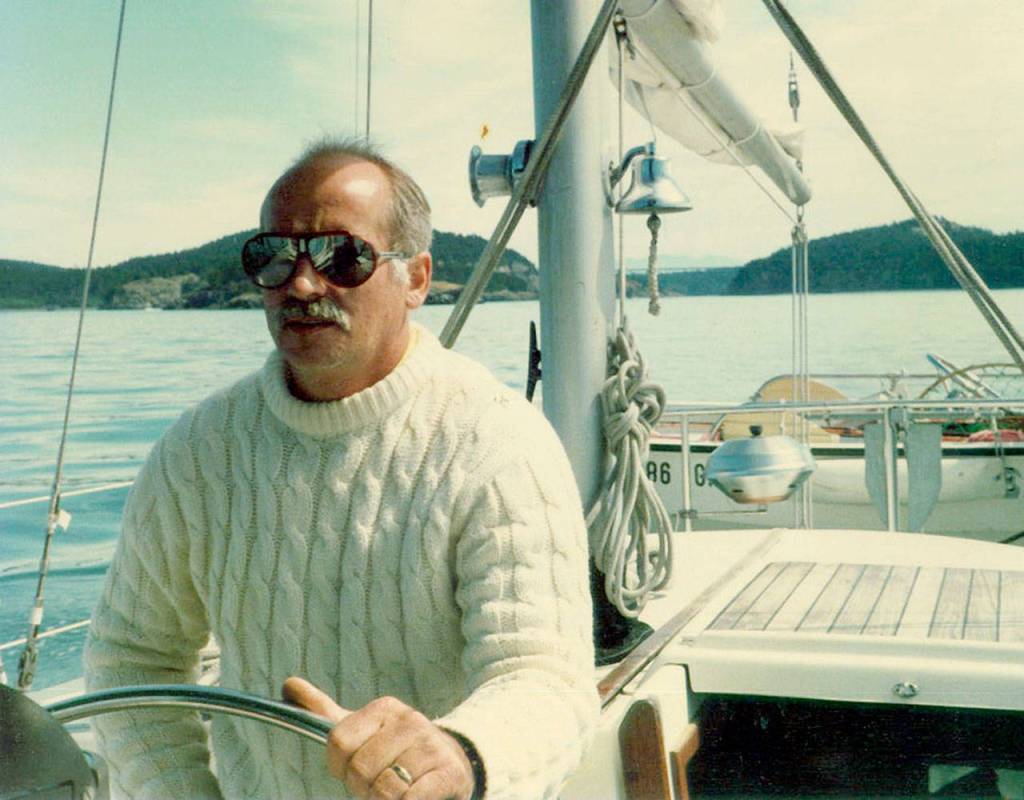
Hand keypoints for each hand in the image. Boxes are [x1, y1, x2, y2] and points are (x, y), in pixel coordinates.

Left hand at [282, 676, 475, 799]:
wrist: (452, 764)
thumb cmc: (396, 752)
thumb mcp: (363, 729)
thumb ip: (323, 711)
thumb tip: (288, 684)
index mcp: (384, 709)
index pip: (338, 740)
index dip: (339, 766)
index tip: (351, 770)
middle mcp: (409, 721)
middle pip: (360, 769)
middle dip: (363, 787)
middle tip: (378, 785)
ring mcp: (430, 746)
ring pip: (385, 788)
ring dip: (385, 799)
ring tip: (397, 791)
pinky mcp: (448, 773)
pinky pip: (410, 799)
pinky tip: (411, 798)